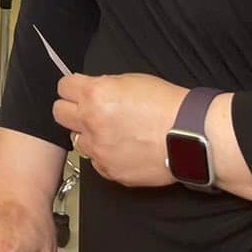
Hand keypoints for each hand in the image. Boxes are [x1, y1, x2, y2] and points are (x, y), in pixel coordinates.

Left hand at [53, 72, 182, 187]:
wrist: (192, 135)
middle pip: (59, 113)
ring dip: (88, 135)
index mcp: (95, 95)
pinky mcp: (110, 171)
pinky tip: (123, 149)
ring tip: (112, 133)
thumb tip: (89, 90)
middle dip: (72, 110)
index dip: (72, 88)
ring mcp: (99, 150)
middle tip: (88, 111)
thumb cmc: (167, 105)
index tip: (78, 91)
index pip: (63, 87)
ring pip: (76, 140)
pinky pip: (95, 162)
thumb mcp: (130, 80)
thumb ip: (103, 85)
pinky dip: (104, 156)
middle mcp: (91, 122)